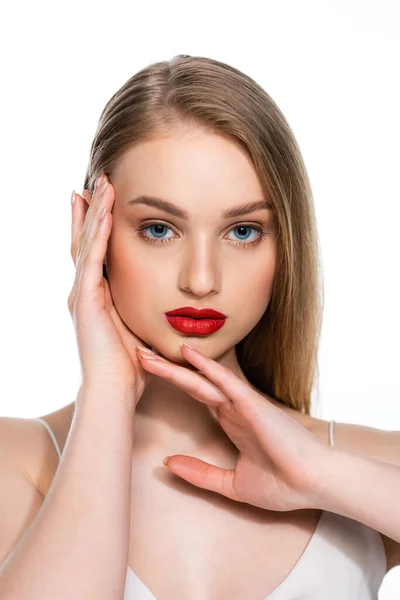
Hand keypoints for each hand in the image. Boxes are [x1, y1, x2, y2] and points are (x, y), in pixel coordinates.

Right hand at [68, 175, 151, 398]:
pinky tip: (104, 210)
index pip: (94, 252)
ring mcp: (83, 293)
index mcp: (96, 296)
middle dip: (92, 209)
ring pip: (87, 241)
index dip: (97, 226)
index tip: (103, 201)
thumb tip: (161, 297)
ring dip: (96, 211)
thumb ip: (143, 308)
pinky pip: (92, 257)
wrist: (115, 388)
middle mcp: (84, 290)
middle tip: (97, 180)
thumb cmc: (131, 365)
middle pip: (85, 239)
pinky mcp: (87, 298)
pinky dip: (98, 232)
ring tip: (102, 183)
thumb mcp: (138, 326)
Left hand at [136, 343, 331, 511]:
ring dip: (174, 367)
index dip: (172, 383)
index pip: (195, 395)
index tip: (147, 374)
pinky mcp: (252, 405)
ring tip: (147, 353)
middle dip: (164, 370)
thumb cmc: (282, 484)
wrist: (313, 485)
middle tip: (138, 355)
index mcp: (230, 422)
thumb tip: (167, 464)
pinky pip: (226, 382)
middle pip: (192, 383)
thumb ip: (200, 473)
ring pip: (202, 379)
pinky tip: (188, 354)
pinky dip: (207, 367)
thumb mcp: (231, 484)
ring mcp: (242, 404)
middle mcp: (233, 408)